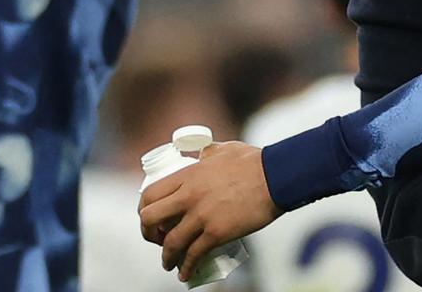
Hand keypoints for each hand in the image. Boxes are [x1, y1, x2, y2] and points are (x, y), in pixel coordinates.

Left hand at [138, 141, 281, 281]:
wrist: (277, 176)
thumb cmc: (254, 161)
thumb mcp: (223, 149)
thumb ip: (208, 152)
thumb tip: (202, 154)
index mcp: (188, 175)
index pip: (150, 194)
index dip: (144, 209)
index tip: (151, 218)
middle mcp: (189, 196)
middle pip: (150, 218)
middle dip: (148, 233)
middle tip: (156, 239)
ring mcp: (202, 216)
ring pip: (170, 243)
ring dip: (166, 257)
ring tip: (169, 263)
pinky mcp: (217, 232)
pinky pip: (194, 255)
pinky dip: (187, 268)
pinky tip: (186, 274)